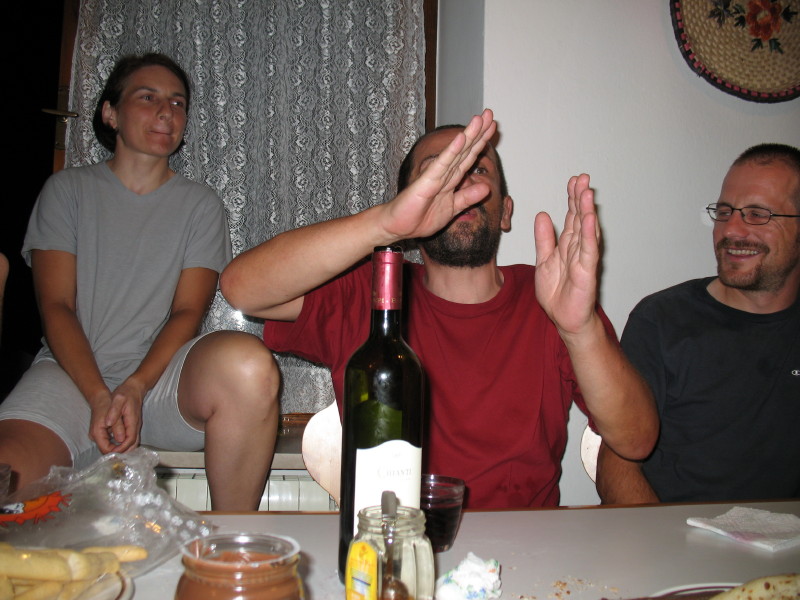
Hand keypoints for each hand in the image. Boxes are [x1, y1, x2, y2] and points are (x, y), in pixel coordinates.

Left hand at [88, 378, 144, 453]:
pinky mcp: (133, 426)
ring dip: (124, 451)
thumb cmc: (125, 393)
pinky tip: (115, 447)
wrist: (134, 388)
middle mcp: (135, 426)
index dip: (121, 448)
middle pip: (132, 445)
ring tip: (112, 455)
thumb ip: (113, 411)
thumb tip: (108, 424)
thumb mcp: (118, 399)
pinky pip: (131, 440)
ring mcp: (135, 426)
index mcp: (132, 421)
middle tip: (111, 458)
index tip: (111, 453)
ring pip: (133, 444)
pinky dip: (124, 446)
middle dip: (122, 453)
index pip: (129, 440)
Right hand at [380, 109, 496, 239]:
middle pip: (465, 150)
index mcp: (451, 179)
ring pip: (456, 153)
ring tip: (479, 119)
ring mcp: (435, 175)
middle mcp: (444, 173)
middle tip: (490, 113)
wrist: (398, 227)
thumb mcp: (452, 208)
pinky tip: (461, 138)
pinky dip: (452, 152)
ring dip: (468, 136)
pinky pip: (441, 165)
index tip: (493, 127)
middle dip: (479, 132)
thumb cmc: (420, 217)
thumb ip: (467, 197)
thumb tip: (487, 188)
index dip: (481, 142)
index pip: (469, 157)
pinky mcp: (426, 182)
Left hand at [533, 174, 600, 336]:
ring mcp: (584, 259)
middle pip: (580, 219)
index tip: (573, 181)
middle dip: (581, 198)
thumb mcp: (544, 260)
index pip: (571, 217)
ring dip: (587, 211)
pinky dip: (588, 234)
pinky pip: (588, 250)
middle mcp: (578, 248)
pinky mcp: (587, 271)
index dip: (572, 199)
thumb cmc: (557, 293)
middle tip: (583, 178)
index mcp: (567, 245)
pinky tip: (589, 219)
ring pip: (586, 230)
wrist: (564, 319)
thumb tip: (543, 215)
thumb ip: (544, 239)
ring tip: (588, 192)